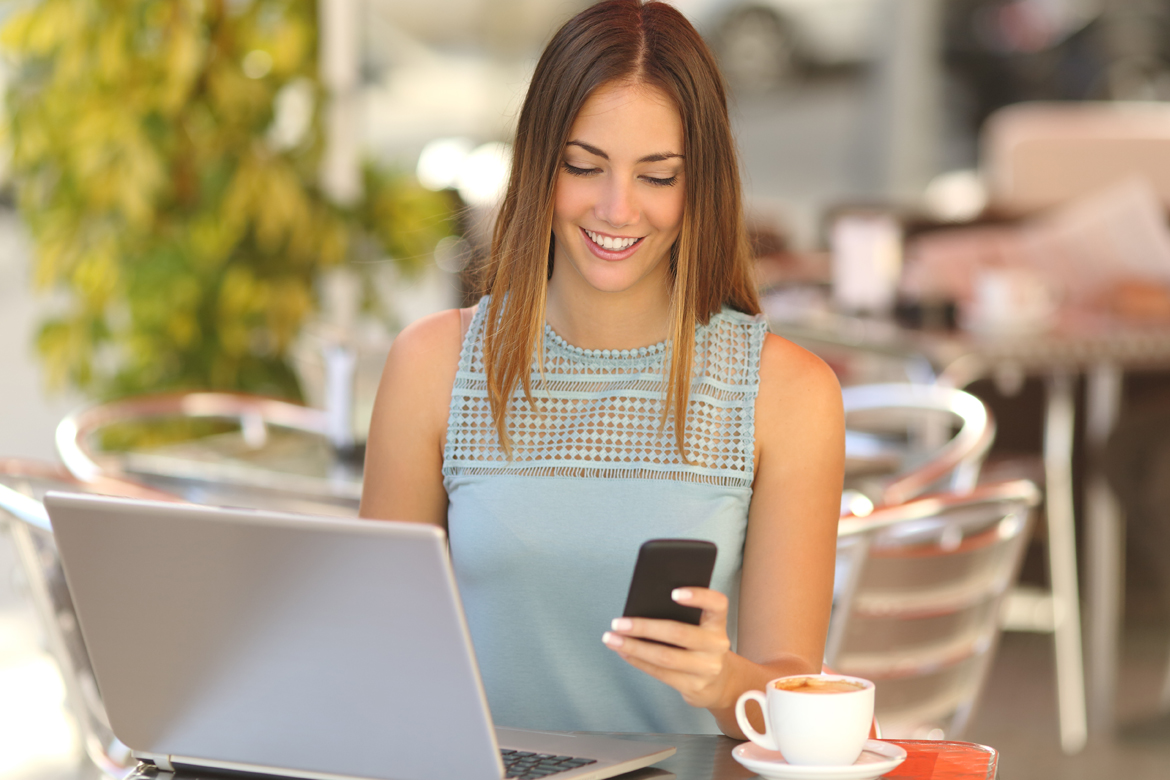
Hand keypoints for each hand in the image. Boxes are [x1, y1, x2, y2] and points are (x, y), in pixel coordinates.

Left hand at [602, 587, 732, 709]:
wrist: (721, 683)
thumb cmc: (701, 646)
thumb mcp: (701, 628)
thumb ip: (683, 616)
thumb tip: (642, 607)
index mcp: (718, 623)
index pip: (717, 604)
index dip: (698, 596)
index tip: (674, 592)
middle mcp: (716, 645)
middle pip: (678, 633)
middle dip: (643, 627)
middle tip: (619, 623)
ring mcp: (706, 668)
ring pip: (665, 657)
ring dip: (633, 647)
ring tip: (612, 639)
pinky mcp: (694, 686)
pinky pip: (660, 673)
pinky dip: (638, 661)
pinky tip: (624, 652)